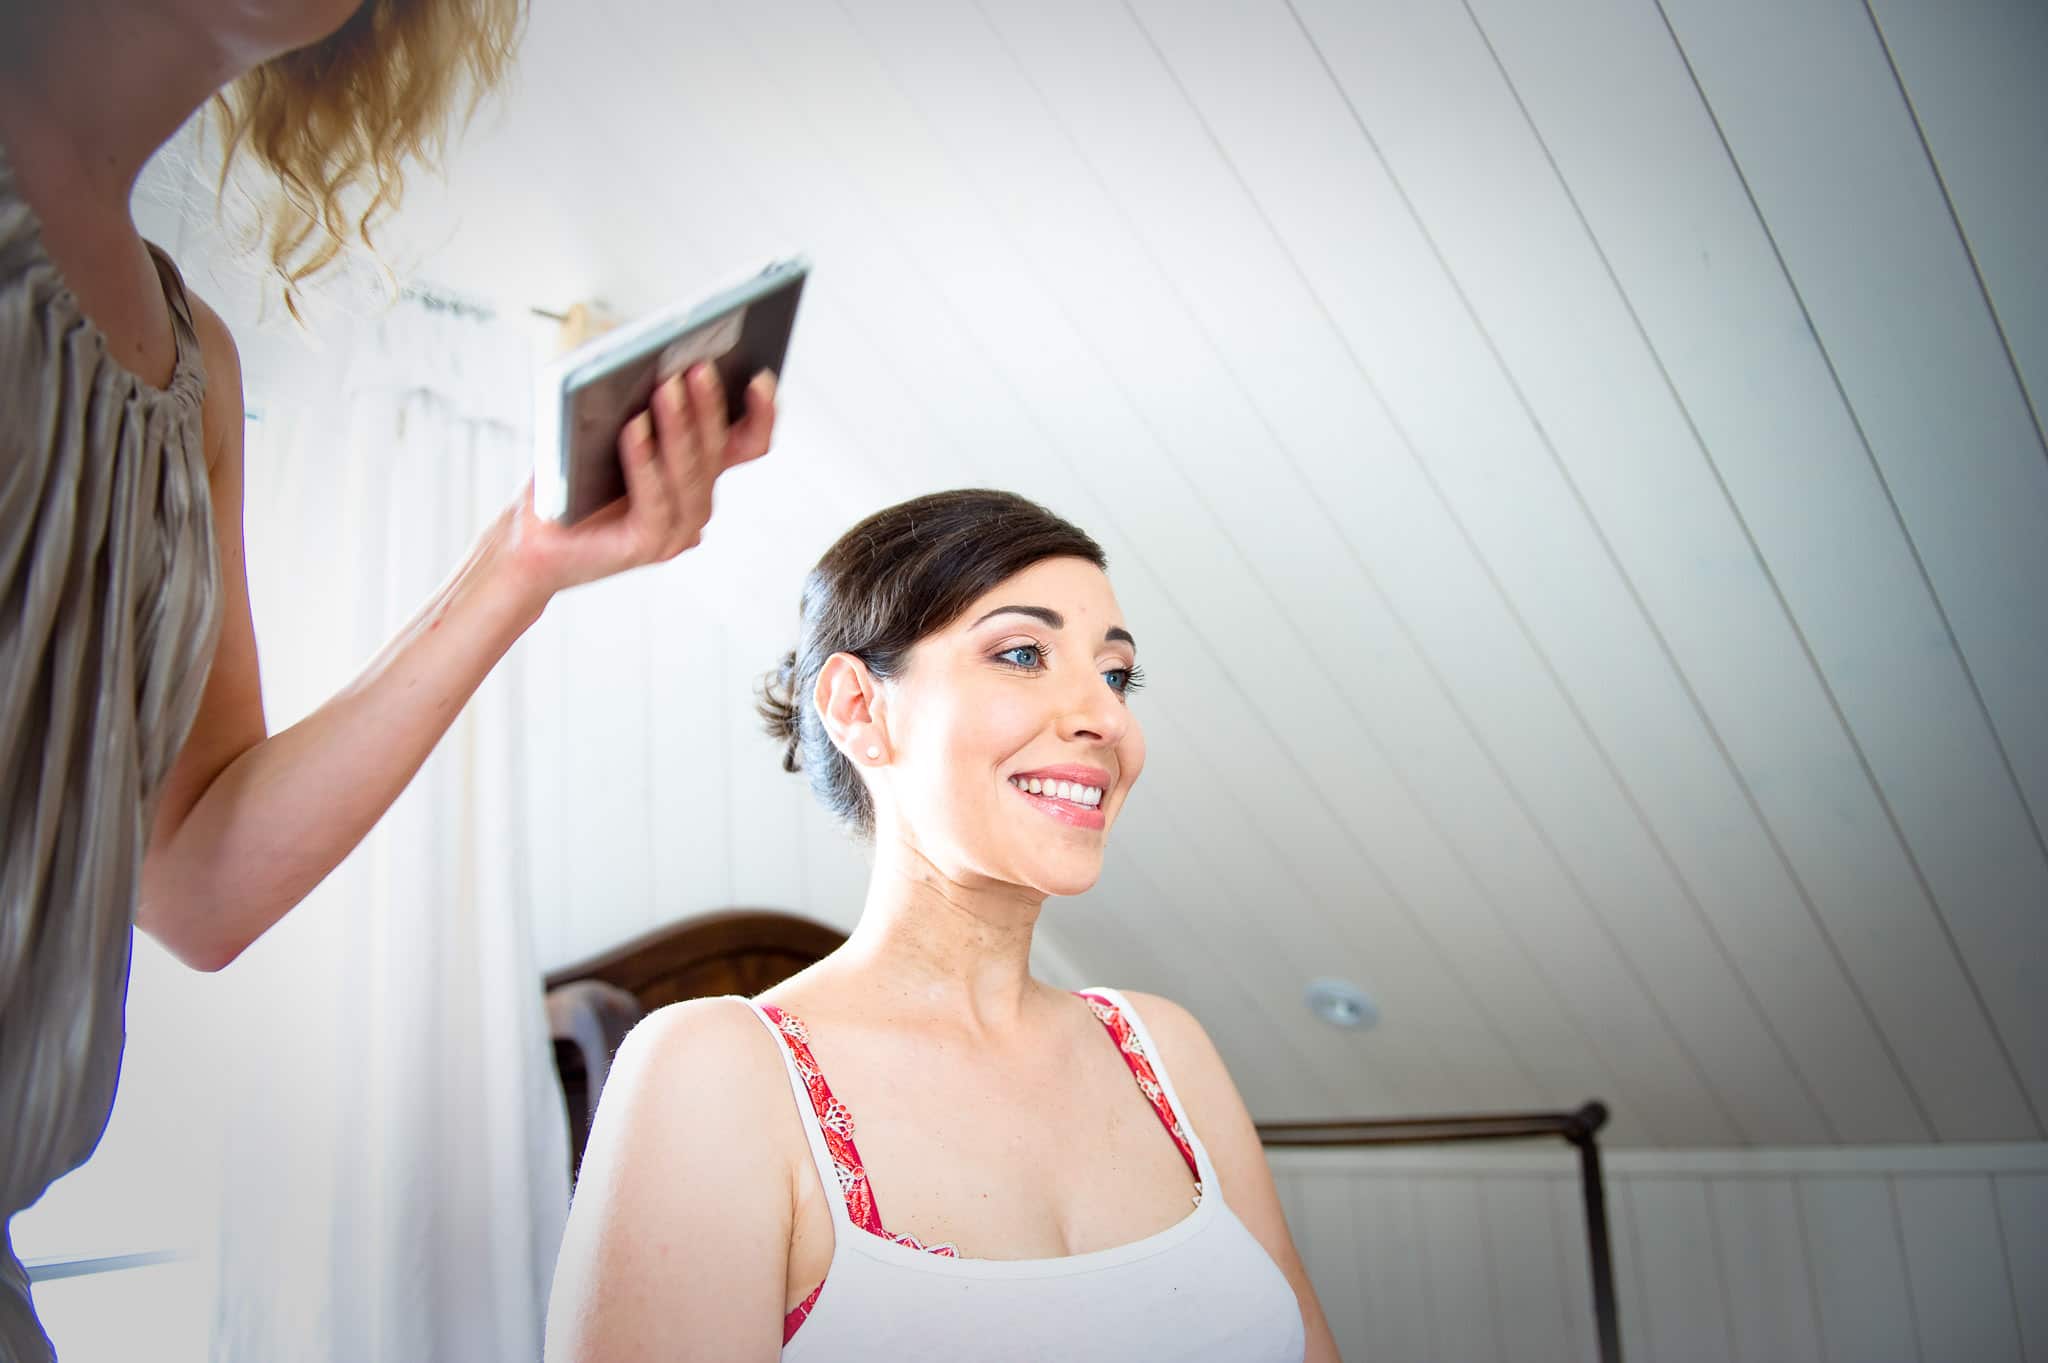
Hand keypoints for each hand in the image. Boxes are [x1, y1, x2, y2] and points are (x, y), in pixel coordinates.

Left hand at [503, 362, 776, 601]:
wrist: (532, 540)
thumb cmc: (571, 482)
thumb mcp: (612, 428)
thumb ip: (641, 400)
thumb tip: (654, 352)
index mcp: (697, 472)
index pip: (748, 443)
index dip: (761, 412)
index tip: (758, 375)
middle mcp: (695, 503)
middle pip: (717, 451)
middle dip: (709, 406)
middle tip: (698, 367)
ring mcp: (675, 530)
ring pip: (690, 475)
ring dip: (679, 428)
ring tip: (666, 388)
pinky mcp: (645, 546)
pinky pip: (655, 501)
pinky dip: (645, 462)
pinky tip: (634, 428)